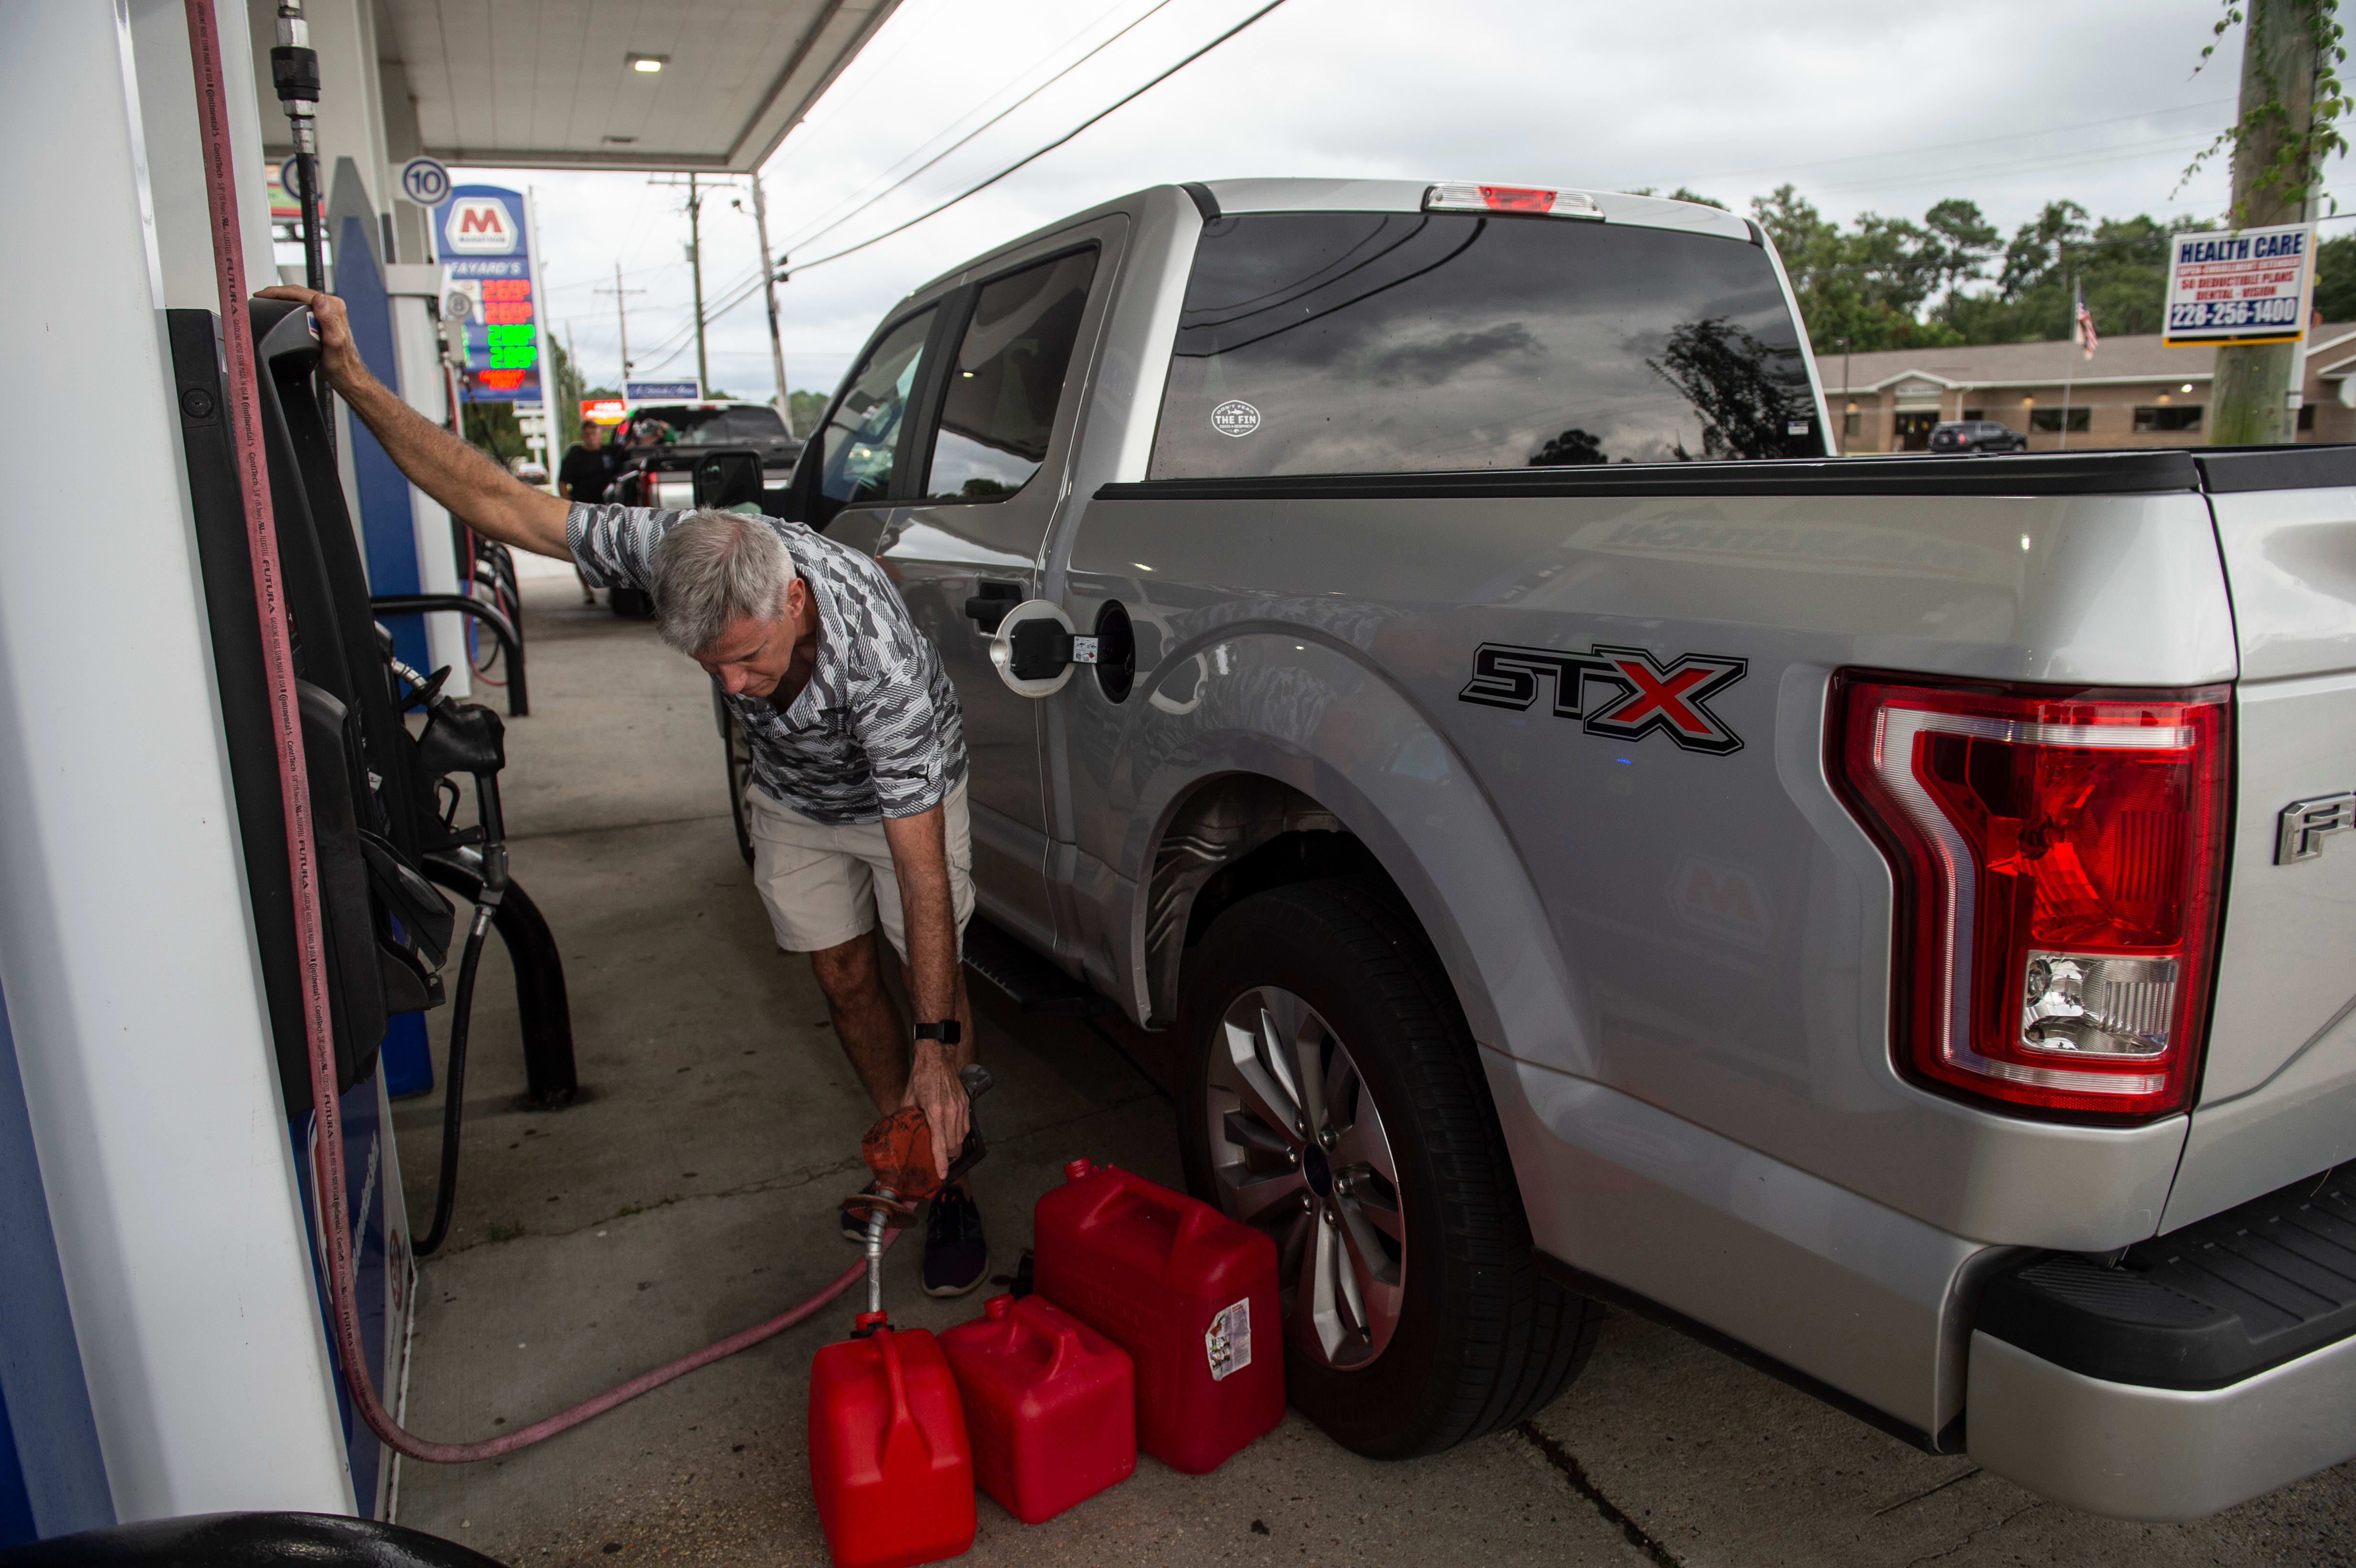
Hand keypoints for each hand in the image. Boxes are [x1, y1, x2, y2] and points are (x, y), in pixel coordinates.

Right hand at [256, 285, 368, 394]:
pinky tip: (280, 309)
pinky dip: (288, 306)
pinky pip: (301, 307)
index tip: (263, 294)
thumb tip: (319, 299)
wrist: (344, 373)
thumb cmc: (340, 362)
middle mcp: (331, 306)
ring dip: (282, 298)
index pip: (300, 292)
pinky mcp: (321, 319)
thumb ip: (327, 319)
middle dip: (277, 292)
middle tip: (259, 295)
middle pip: (298, 293)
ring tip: (265, 300)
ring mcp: (326, 312)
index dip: (279, 291)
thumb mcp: (332, 340)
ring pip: (299, 299)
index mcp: (333, 306)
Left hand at [900, 1043, 967, 1182]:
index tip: (942, 1174)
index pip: (940, 1143)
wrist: (937, 1058)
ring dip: (952, 1146)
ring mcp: (960, 1107)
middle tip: (936, 1158)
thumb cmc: (921, 1077)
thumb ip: (904, 1117)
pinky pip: (966, 1127)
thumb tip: (898, 1132)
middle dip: (946, 1155)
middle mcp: (951, 1111)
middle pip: (953, 1145)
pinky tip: (950, 1133)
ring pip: (961, 1138)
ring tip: (942, 1146)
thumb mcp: (908, 1098)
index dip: (941, 1162)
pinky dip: (959, 1134)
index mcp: (935, 1111)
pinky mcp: (966, 1103)